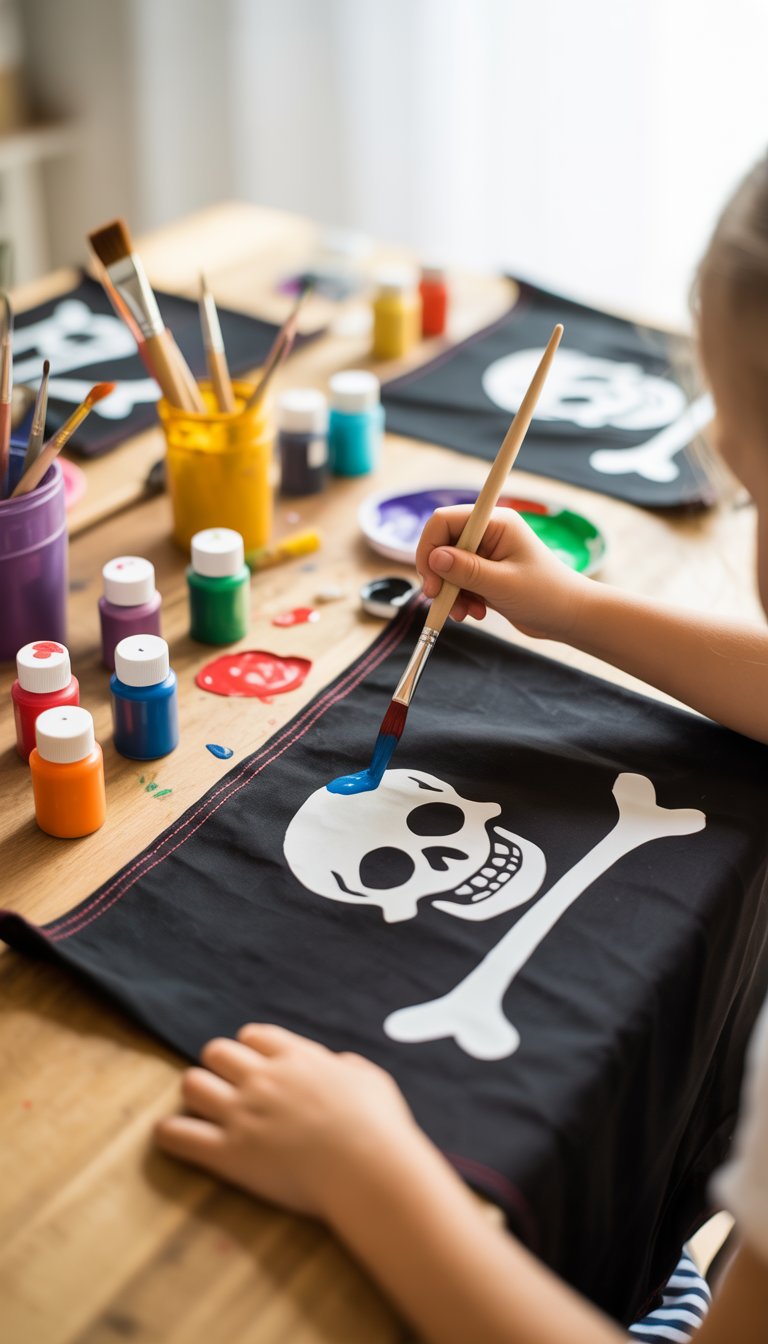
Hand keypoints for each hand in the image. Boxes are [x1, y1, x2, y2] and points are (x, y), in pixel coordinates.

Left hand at [154, 1024, 419, 1219]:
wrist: (368, 1169)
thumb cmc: (379, 1126)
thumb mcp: (369, 1079)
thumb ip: (347, 1067)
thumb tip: (339, 1065)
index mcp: (295, 1057)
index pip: (252, 1036)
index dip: (250, 1049)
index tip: (254, 1064)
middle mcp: (262, 1078)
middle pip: (216, 1052)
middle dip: (219, 1066)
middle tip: (227, 1087)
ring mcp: (242, 1114)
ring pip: (192, 1084)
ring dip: (195, 1094)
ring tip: (202, 1109)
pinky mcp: (229, 1154)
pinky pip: (180, 1136)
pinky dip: (170, 1134)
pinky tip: (169, 1135)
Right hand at [416, 505, 589, 639]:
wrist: (568, 616)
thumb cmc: (546, 595)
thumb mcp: (503, 584)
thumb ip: (466, 570)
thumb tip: (434, 557)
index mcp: (496, 523)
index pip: (445, 521)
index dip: (430, 547)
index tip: (432, 581)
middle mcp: (488, 533)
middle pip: (442, 544)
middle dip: (439, 575)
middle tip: (440, 600)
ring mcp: (486, 553)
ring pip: (447, 566)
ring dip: (450, 592)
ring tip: (466, 612)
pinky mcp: (485, 572)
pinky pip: (457, 581)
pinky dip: (459, 598)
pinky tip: (475, 612)